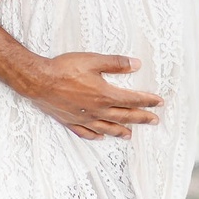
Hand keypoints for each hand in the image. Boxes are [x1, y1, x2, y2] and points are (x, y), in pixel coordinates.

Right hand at [20, 51, 162, 139]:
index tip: (159, 103)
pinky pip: (87, 133)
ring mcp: (84, 118)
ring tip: (131, 135)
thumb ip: (115, 63)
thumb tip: (135, 65)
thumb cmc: (65, 69)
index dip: (147, 101)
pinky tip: (101, 138)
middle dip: (141, 118)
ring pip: (107, 128)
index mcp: (104, 95)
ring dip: (121, 131)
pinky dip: (96, 136)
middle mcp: (97, 110)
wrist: (39, 81)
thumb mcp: (93, 60)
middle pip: (124, 116)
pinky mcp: (71, 121)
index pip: (132, 100)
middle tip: (154, 121)